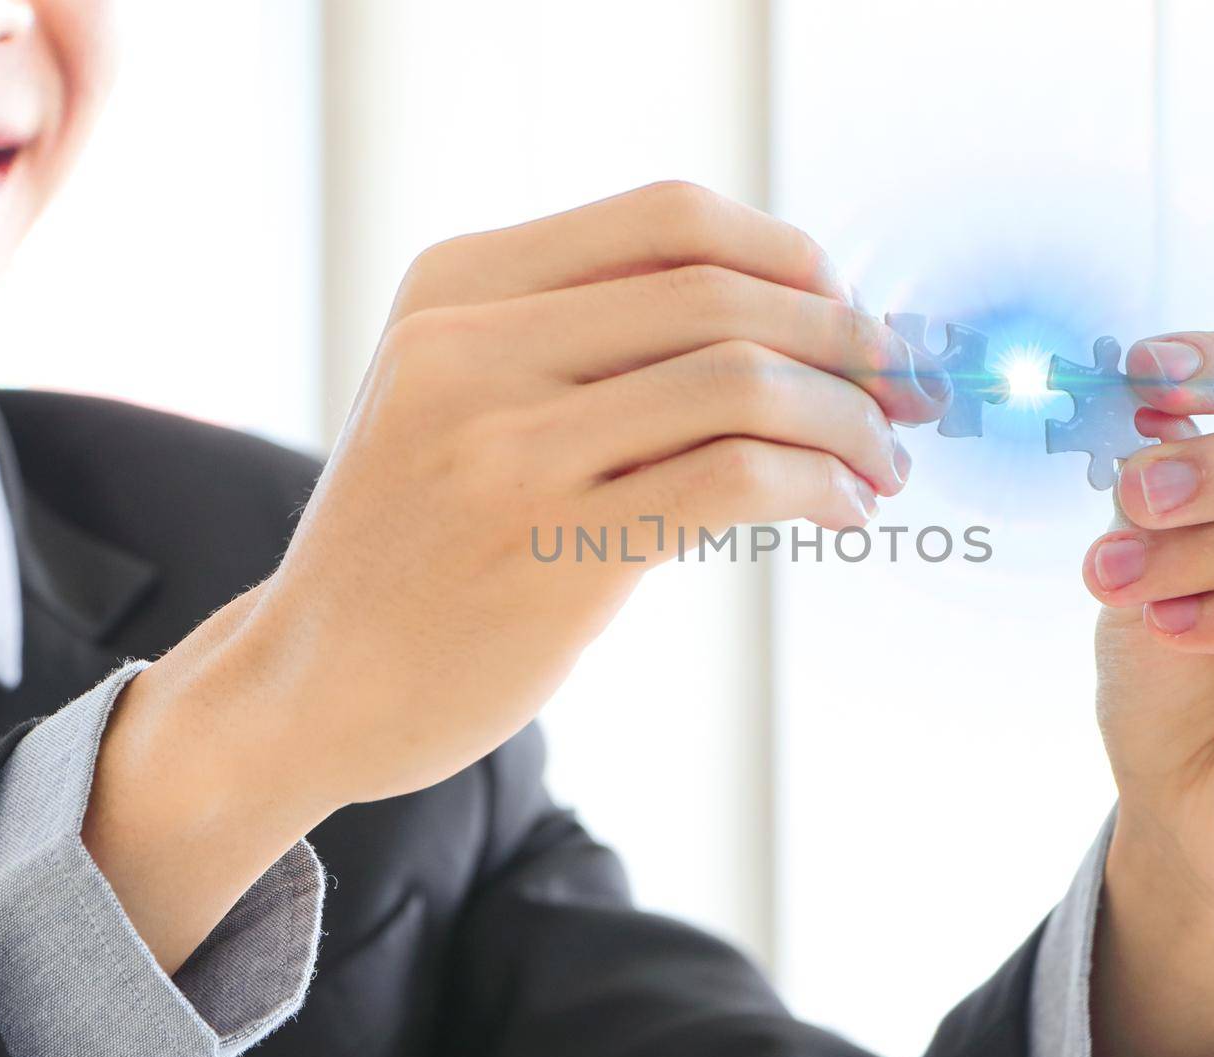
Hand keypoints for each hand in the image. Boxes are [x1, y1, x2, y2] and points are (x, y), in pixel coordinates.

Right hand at [82, 182, 950, 969]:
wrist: (313, 681)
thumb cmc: (413, 538)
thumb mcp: (455, 393)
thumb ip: (581, 337)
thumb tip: (782, 317)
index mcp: (456, 285)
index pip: (670, 217)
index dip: (788, 254)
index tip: (845, 308)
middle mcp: (474, 348)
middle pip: (722, 293)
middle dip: (843, 336)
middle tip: (900, 388)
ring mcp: (510, 449)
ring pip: (743, 382)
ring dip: (847, 419)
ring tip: (885, 462)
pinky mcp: (556, 551)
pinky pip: (736, 480)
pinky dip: (820, 485)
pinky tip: (844, 510)